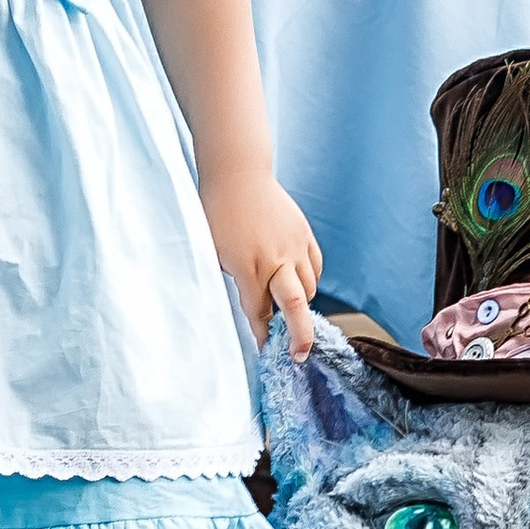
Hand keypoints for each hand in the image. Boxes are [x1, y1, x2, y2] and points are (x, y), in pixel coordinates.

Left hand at [203, 166, 321, 358]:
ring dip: (301, 305)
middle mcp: (277, 260)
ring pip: (309, 288)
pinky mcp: (304, 234)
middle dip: (299, 336)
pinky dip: (310, 281)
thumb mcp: (214, 252)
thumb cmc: (218, 212)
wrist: (237, 173)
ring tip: (290, 313)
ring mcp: (294, 246)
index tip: (266, 352)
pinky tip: (299, 285)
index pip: (259, 312)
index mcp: (250, 267)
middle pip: (296, 308)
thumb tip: (250, 305)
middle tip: (298, 355)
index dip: (262, 335)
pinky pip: (315, 267)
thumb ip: (233, 280)